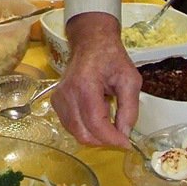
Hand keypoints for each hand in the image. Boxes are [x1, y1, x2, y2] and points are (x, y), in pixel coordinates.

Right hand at [52, 12, 140, 147]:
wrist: (91, 42)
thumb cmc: (112, 58)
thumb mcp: (130, 80)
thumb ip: (130, 109)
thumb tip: (124, 134)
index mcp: (85, 85)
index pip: (95, 123)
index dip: (112, 139)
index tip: (126, 144)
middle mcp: (67, 93)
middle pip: (83, 133)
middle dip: (104, 140)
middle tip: (119, 134)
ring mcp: (59, 97)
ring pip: (75, 132)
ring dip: (95, 133)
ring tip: (106, 114)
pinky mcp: (56, 101)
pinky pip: (70, 125)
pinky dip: (85, 127)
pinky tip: (95, 113)